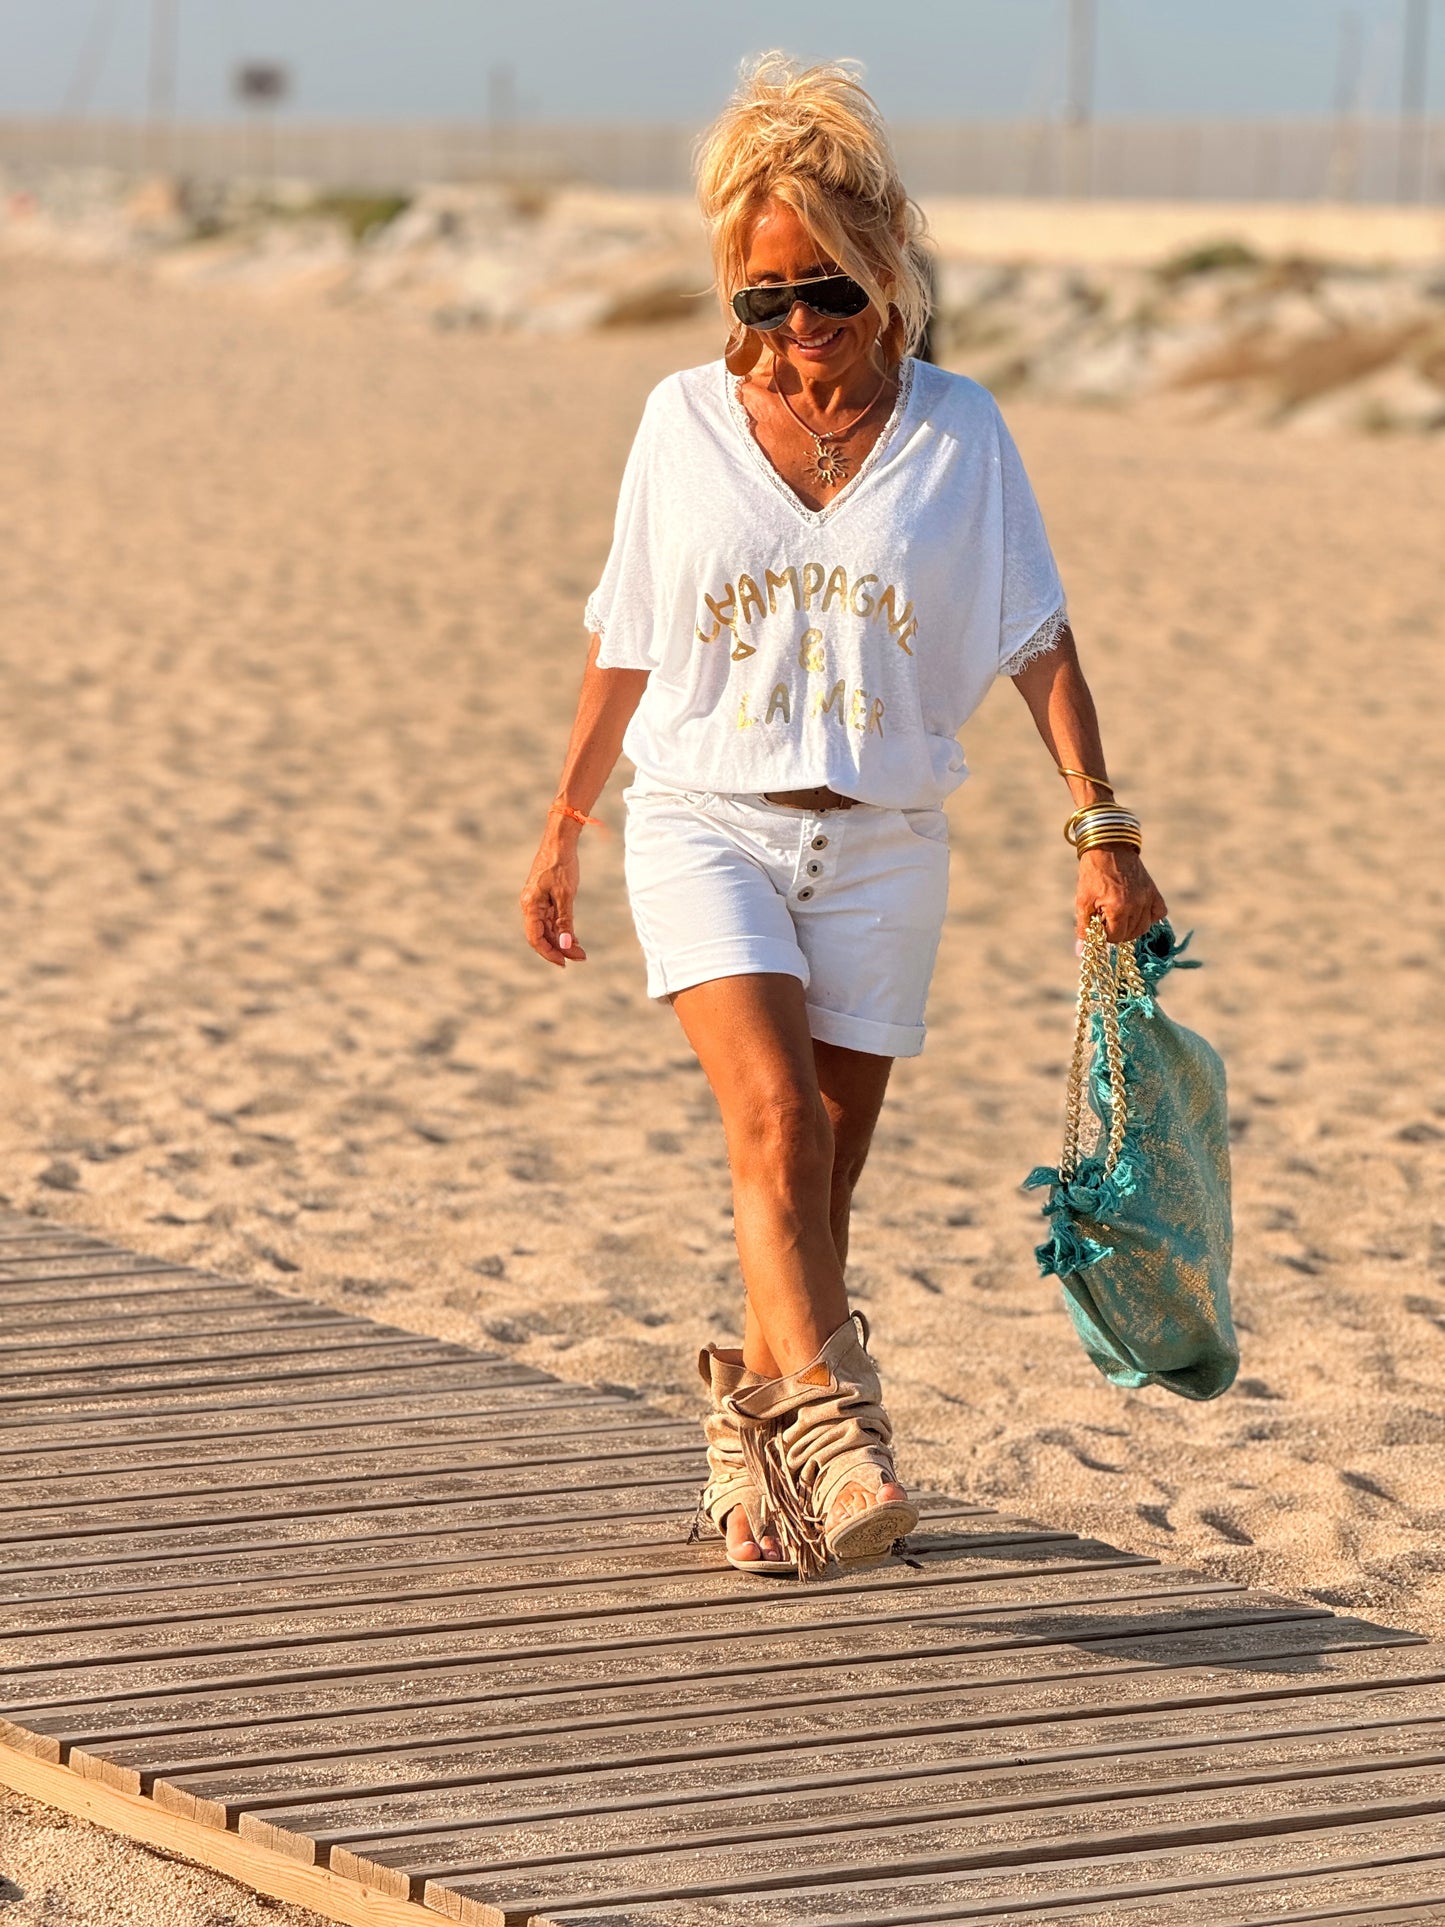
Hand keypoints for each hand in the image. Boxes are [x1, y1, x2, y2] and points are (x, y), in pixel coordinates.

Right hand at [520, 827, 588, 966]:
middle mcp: (530, 906)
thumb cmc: (562, 864)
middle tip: (580, 957)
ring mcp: (537, 902)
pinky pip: (551, 919)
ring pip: (547, 929)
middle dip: (559, 949)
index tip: (565, 963)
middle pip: (541, 936)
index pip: (535, 938)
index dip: (549, 953)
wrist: (560, 840)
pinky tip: (574, 938)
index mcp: (530, 905)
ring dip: (562, 941)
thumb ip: (565, 922)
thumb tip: (565, 946)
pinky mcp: (545, 897)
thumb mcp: (566, 895)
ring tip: (580, 951)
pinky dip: (562, 929)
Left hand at [1076, 846, 1166, 944]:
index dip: (1104, 935)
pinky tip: (1135, 912)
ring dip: (1131, 928)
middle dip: (1117, 933)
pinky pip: (1159, 913)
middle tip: (1106, 920)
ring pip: (1144, 928)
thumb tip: (1081, 952)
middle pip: (1130, 935)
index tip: (1098, 925)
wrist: (1108, 848)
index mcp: (1118, 907)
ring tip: (1118, 917)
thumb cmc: (1092, 874)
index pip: (1115, 938)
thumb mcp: (1083, 901)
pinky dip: (1149, 918)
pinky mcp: (1154, 891)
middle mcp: (1137, 904)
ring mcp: (1148, 897)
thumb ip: (1084, 928)